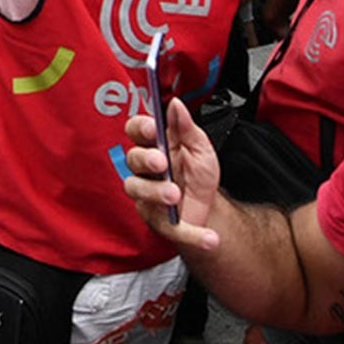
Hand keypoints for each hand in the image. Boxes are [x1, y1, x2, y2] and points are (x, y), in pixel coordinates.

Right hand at [121, 97, 222, 249]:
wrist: (211, 209)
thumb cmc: (198, 175)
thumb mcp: (200, 148)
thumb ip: (186, 128)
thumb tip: (175, 105)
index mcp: (155, 147)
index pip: (136, 131)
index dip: (140, 127)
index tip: (153, 128)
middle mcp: (145, 171)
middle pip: (132, 159)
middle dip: (145, 159)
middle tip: (161, 163)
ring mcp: (147, 196)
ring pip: (137, 190)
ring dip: (155, 192)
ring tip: (175, 196)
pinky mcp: (158, 222)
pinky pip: (169, 228)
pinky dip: (192, 235)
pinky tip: (209, 238)